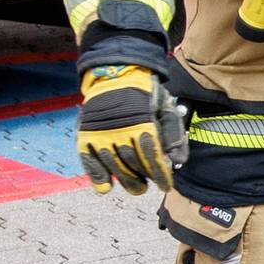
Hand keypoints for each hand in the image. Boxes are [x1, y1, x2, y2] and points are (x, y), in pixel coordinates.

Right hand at [76, 65, 184, 195]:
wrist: (115, 75)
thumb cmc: (145, 94)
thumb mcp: (166, 107)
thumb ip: (174, 134)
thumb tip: (177, 162)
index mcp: (142, 123)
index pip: (152, 156)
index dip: (160, 174)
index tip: (165, 185)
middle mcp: (119, 130)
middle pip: (133, 164)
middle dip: (144, 178)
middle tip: (149, 185)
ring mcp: (100, 134)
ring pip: (114, 166)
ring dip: (126, 180)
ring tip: (136, 187)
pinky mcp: (86, 136)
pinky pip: (89, 161)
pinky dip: (97, 177)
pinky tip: (106, 188)